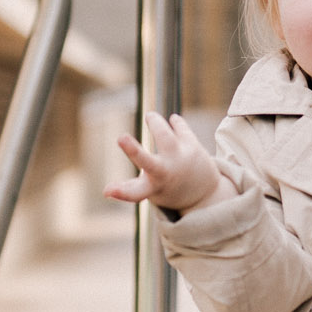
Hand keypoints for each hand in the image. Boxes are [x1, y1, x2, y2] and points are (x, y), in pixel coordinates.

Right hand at [105, 113, 226, 214]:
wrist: (205, 194)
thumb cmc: (167, 188)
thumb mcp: (149, 191)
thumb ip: (129, 189)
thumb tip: (106, 192)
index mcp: (152, 187)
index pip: (133, 192)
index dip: (120, 192)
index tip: (106, 191)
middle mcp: (165, 173)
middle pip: (147, 162)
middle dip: (133, 150)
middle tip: (121, 138)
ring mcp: (180, 159)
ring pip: (165, 137)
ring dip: (155, 123)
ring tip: (150, 116)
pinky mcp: (193, 146)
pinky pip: (181, 128)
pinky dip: (176, 123)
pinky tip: (173, 120)